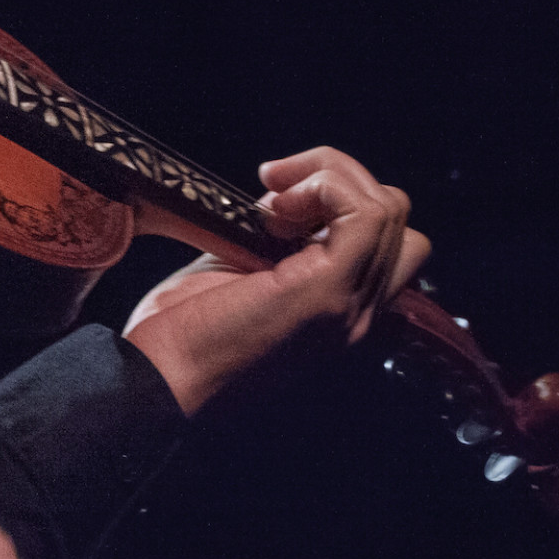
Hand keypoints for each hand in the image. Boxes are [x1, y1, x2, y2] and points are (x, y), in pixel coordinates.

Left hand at [122, 146, 430, 414]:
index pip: (387, 238)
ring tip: (271, 203)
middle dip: (338, 182)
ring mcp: (350, 305)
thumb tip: (284, 192)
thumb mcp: (240, 269)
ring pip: (389, 208)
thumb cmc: (183, 329)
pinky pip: (367, 214)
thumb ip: (277, 239)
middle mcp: (359, 312)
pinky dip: (326, 185)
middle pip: (397, 218)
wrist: (160, 378)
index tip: (274, 203)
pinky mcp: (328, 292)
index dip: (335, 201)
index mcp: (340, 307)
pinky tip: (277, 208)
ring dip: (328, 179)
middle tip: (273, 195)